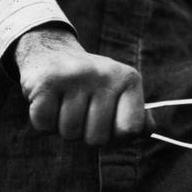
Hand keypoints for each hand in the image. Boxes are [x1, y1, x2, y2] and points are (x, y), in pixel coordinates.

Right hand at [15, 25, 145, 145]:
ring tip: (64, 106)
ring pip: (70, 133)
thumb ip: (138, 117)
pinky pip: (44, 125)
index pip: (130, 130)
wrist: (50, 52)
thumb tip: (147, 131)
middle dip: (86, 135)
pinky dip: (44, 122)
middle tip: (81, 114)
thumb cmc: (91, 86)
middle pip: (98, 138)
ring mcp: (75, 76)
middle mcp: (105, 74)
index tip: (109, 127)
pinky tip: (48, 102)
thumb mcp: (120, 94)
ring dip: (63, 129)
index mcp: (129, 79)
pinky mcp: (46, 81)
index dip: (117, 139)